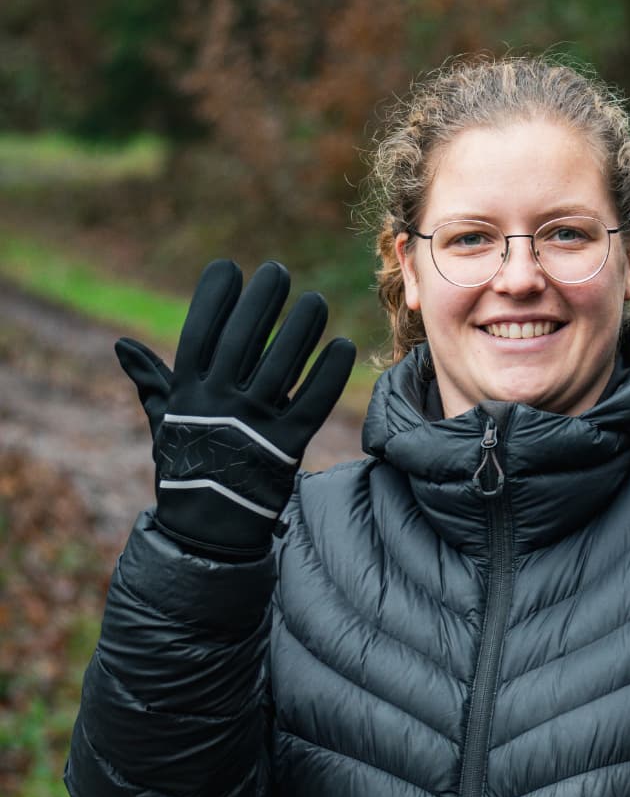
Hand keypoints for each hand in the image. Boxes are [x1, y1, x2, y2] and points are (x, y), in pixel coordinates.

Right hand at [116, 259, 355, 556]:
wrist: (211, 528)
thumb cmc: (189, 465)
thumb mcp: (166, 422)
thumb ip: (152, 382)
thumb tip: (121, 346)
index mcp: (188, 394)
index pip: (199, 334)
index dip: (213, 299)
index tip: (228, 268)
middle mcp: (219, 405)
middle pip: (244, 340)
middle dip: (260, 300)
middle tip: (277, 271)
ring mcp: (254, 425)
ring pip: (283, 365)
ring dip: (301, 328)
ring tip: (315, 301)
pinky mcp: (288, 447)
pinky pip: (313, 402)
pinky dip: (329, 374)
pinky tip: (341, 345)